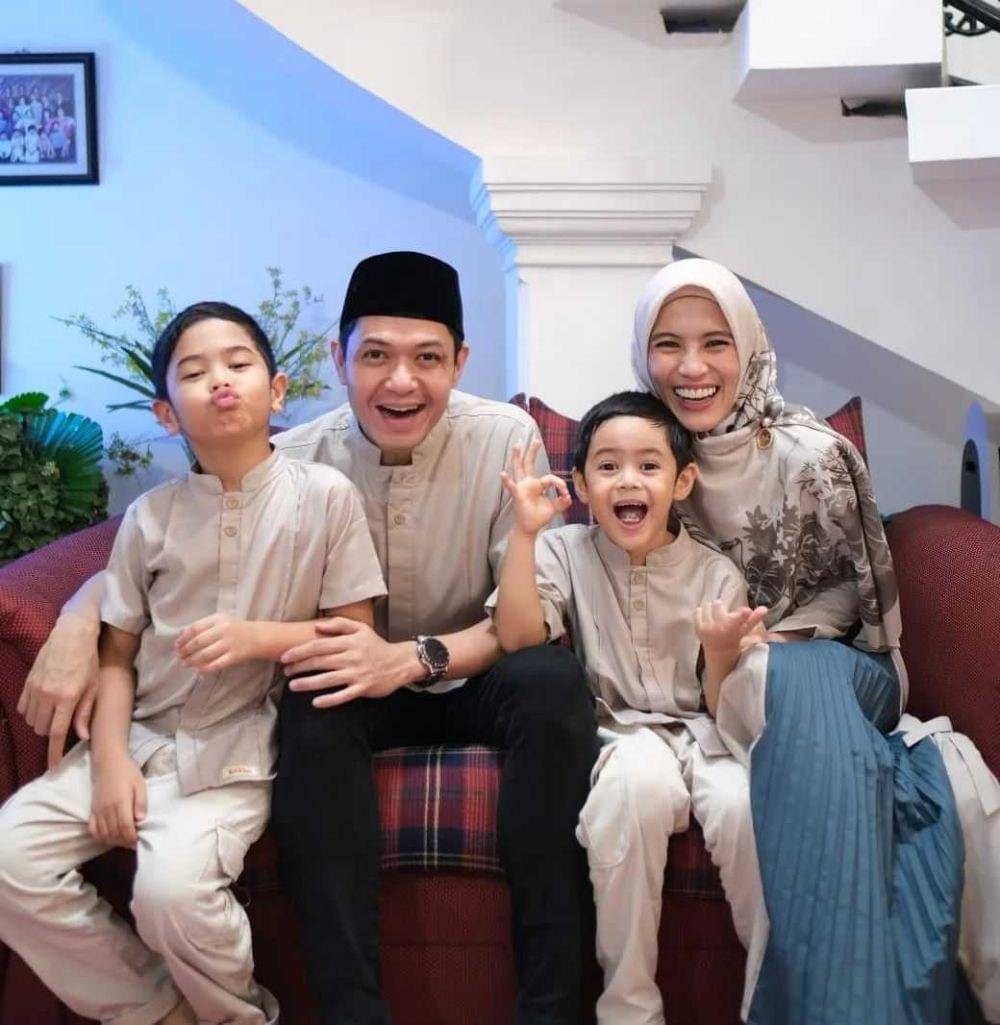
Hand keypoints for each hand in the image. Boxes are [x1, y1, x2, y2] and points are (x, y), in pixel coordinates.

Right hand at [18, 614, 99, 770]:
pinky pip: (23, 708)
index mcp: (66, 698)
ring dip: (41, 723)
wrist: (72, 635)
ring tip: (54, 713)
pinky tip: (42, 706)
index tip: (52, 768)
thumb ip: (85, 713)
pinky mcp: (27, 682)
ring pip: (31, 720)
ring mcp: (35, 689)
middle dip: (50, 733)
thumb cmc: (89, 661)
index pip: (56, 733)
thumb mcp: (93, 687)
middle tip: (61, 725)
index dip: (53, 753)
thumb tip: (81, 737)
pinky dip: (31, 712)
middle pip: (41, 729)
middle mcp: (47, 696)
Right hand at [89, 754, 146, 848]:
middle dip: (124, 842)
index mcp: (120, 803)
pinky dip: (100, 837)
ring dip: (114, 841)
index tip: (138, 842)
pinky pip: (93, 829)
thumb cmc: (127, 772)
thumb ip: (140, 803)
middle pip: (115, 834)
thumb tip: (141, 820)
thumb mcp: (139, 784)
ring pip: (104, 834)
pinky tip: (109, 837)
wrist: (108, 763)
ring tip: (124, 841)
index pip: (125, 827)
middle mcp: (107, 810)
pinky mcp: (92, 811)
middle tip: (133, 843)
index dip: (131, 838)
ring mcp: (98, 811)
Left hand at [176, 614, 256, 672]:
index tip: (177, 645)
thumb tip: (181, 633)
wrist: (258, 637)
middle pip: (198, 642)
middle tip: (179, 656)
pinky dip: (204, 668)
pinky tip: (198, 670)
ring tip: (185, 663)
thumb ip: (203, 624)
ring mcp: (230, 643)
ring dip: (192, 660)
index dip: (183, 638)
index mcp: (218, 619)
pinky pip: (216, 664)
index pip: (195, 628)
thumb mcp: (221, 620)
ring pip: (205, 654)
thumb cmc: (235, 628)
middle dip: (185, 651)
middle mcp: (224, 630)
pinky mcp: (235, 656)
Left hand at [282, 619, 414, 707]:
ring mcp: (357, 673)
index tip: (285, 657)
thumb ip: (339, 624)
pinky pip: (344, 696)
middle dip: (299, 667)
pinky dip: (329, 700)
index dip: (299, 651)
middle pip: (320, 662)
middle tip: (285, 672)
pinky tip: (316, 703)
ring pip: (328, 679)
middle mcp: (352, 657)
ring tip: (292, 686)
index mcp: (349, 642)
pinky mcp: (363, 688)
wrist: (400, 662)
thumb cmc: (376, 645)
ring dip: (308, 683)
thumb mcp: (361, 629)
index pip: (319, 645)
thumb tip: (317, 626)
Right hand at [500, 439, 571, 536]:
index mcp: (537, 485)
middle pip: (529, 464)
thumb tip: (569, 496)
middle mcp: (528, 483)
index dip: (559, 484)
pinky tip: (503, 474)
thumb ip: (562, 501)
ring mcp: (522, 487)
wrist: (530, 528)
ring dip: (517, 457)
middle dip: (532, 451)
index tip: (565, 493)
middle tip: (535, 440)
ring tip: (517, 445)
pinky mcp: (518, 495)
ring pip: (519, 469)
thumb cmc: (539, 516)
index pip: (549, 478)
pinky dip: (507, 481)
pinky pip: (512, 487)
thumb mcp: (554, 507)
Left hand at [695, 602, 768, 656]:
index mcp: (734, 630)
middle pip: (718, 604)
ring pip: (707, 605)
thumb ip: (754, 618)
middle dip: (721, 607)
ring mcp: (708, 629)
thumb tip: (765, 608)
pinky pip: (698, 611)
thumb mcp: (745, 629)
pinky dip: (702, 613)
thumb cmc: (735, 638)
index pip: (739, 620)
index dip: (743, 615)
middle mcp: (721, 629)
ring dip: (711, 609)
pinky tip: (708, 619)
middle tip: (724, 615)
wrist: (719, 653)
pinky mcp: (698, 629)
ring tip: (716, 617)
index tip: (747, 611)